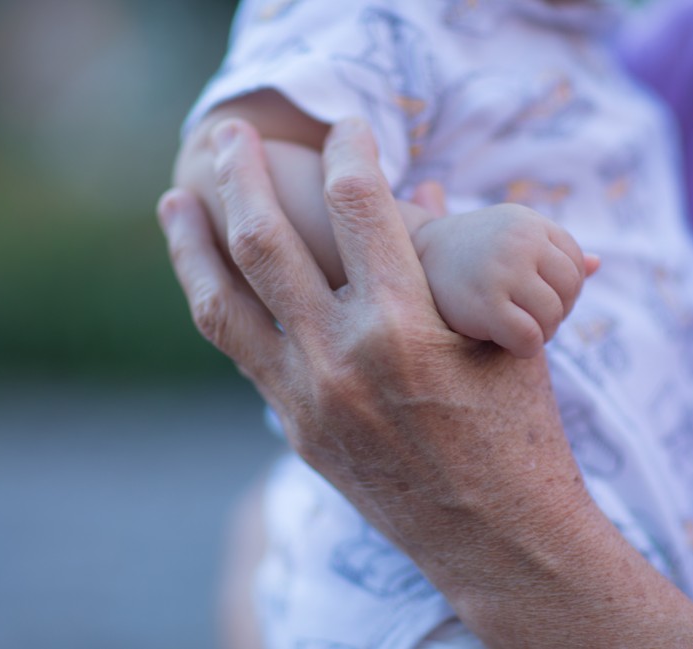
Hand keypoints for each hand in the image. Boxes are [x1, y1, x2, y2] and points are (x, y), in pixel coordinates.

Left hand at [159, 114, 587, 573]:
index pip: (360, 206)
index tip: (348, 127)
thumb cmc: (519, 434)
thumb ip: (459, 258)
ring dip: (192, 243)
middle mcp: (341, 359)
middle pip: (266, 242)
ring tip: (174, 199)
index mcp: (405, 327)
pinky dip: (219, 301)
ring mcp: (308, 399)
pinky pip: (241, 351)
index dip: (351, 151)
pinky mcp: (297, 428)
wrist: (498, 540)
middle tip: (229, 135)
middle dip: (240, 176)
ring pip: (224, 303)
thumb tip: (430, 188)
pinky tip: (208, 274)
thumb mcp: (504, 338)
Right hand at [413, 204, 596, 357]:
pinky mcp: (487, 305)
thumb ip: (553, 252)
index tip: (537, 300)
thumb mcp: (511, 241)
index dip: (564, 290)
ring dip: (541, 332)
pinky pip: (531, 337)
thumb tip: (599, 264)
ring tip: (517, 330)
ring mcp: (503, 271)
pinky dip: (526, 348)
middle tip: (529, 319)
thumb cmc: (467, 256)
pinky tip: (507, 343)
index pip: (576, 265)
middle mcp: (520, 240)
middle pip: (569, 290)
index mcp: (529, 222)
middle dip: (555, 312)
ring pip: (552, 316)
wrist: (410, 262)